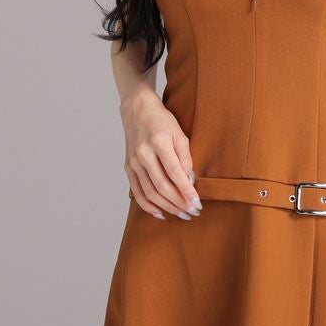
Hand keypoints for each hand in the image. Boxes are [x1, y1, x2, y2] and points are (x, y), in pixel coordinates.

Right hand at [120, 90, 201, 221]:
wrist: (137, 111)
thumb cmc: (162, 121)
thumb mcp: (179, 133)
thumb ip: (185, 156)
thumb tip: (190, 180)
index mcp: (158, 142)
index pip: (175, 173)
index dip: (186, 191)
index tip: (197, 203)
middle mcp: (143, 154)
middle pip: (161, 186)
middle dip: (178, 203)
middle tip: (193, 212)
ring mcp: (134, 162)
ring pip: (150, 192)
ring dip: (167, 207)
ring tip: (181, 214)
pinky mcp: (128, 168)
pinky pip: (137, 192)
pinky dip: (148, 206)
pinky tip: (161, 213)